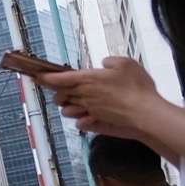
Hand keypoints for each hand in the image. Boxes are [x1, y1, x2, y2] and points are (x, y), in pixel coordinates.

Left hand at [40, 57, 164, 138]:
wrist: (146, 113)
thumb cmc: (137, 88)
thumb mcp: (126, 64)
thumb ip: (111, 61)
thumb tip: (104, 64)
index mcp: (87, 80)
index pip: (59, 78)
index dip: (46, 77)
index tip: (38, 76)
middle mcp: (84, 96)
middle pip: (59, 95)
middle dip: (57, 92)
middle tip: (61, 89)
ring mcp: (88, 112)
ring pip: (66, 110)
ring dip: (68, 106)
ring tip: (76, 102)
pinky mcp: (95, 124)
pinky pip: (79, 123)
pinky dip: (80, 120)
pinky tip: (88, 117)